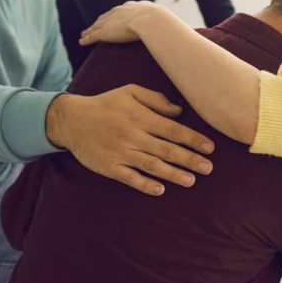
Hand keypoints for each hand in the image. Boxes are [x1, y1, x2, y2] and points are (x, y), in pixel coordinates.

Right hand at [46, 85, 214, 195]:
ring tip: (191, 181)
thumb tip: (179, 111)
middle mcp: (133, 135)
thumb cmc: (105, 104)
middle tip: (208, 168)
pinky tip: (160, 190)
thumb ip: (155, 99)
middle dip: (190, 159)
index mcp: (140, 117)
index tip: (210, 148)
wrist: (71, 120)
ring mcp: (120, 153)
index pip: (173, 130)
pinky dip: (144, 185)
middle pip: (167, 150)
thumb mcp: (130, 92)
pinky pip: (129, 178)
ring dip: (173, 174)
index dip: (193, 139)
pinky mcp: (109, 167)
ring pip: (152, 165)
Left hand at [79, 1, 162, 44]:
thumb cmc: (160, 20)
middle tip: (94, 25)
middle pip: (106, 17)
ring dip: (89, 30)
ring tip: (84, 34)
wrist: (151, 20)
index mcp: (132, 7)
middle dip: (100, 21)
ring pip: (96, 27)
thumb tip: (174, 29)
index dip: (114, 15)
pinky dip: (86, 39)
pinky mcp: (104, 32)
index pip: (120, 11)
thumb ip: (163, 23)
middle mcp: (118, 12)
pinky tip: (82, 42)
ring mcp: (111, 22)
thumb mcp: (161, 18)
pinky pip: (92, 36)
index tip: (111, 17)